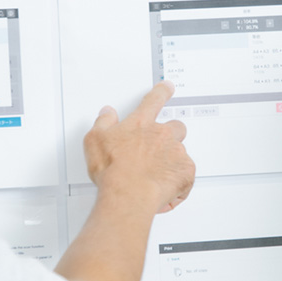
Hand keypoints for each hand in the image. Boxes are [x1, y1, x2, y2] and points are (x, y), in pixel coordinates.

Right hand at [84, 81, 194, 213]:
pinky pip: (186, 175)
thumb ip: (103, 122)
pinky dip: (178, 182)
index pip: (153, 100)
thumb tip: (107, 113)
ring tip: (157, 175)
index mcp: (140, 124)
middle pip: (176, 126)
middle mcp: (162, 134)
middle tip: (159, 148)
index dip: (161, 92)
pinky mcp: (185, 171)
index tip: (167, 87)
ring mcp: (176, 152)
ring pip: (181, 151)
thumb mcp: (94, 141)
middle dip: (170, 135)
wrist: (128, 193)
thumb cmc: (113, 170)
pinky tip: (164, 188)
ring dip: (172, 160)